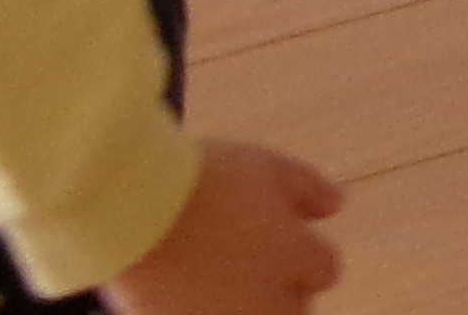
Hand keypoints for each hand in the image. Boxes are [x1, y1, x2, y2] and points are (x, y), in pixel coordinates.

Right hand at [104, 142, 345, 313]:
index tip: (278, 238)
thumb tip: (338, 205)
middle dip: (282, 291)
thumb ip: (309, 188)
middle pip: (295, 311)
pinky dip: (209, 310)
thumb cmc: (200, 180)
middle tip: (247, 263)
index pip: (326, 271)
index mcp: (295, 256)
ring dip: (249, 307)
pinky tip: (191, 294)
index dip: (306, 254)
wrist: (130, 211)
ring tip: (220, 280)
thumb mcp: (265, 167)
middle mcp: (268, 299)